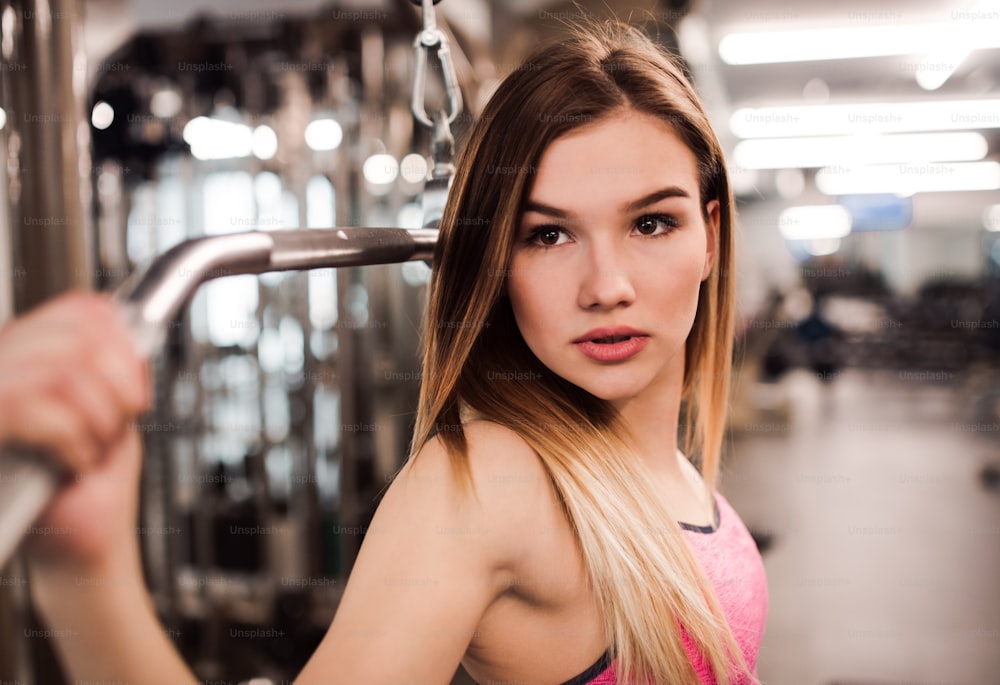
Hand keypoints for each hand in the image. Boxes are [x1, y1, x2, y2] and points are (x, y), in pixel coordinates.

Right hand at [0, 291, 151, 570]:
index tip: (136, 387)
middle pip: (77, 336)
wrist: (82, 548)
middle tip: (121, 421)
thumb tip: (131, 331)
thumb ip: (119, 367)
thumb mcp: (118, 412)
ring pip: (59, 371)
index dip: (122, 340)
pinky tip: (73, 464)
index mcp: (34, 356)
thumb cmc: (94, 486)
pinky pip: (32, 408)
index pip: (80, 310)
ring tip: (92, 448)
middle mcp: (4, 368)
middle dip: (120, 384)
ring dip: (98, 418)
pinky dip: (72, 441)